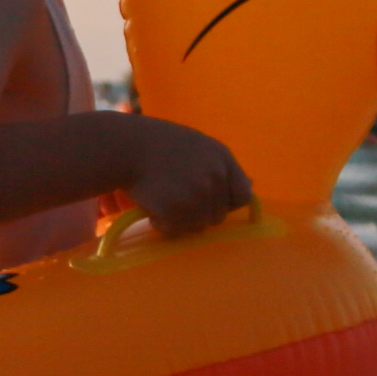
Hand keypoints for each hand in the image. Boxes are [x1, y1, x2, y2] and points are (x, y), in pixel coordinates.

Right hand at [114, 119, 252, 239]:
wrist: (126, 146)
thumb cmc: (159, 145)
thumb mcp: (198, 147)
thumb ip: (220, 167)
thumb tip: (250, 188)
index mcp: (223, 158)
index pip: (242, 195)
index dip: (227, 202)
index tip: (208, 201)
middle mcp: (216, 176)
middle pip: (219, 215)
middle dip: (200, 213)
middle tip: (177, 198)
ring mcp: (198, 194)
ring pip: (199, 226)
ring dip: (181, 220)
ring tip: (163, 200)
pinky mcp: (178, 209)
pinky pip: (177, 230)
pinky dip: (164, 224)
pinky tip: (153, 207)